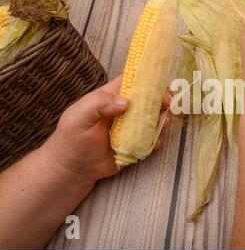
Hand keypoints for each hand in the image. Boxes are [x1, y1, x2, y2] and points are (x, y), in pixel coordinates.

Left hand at [42, 76, 171, 183]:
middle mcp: (123, 110)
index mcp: (110, 97)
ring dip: (162, 119)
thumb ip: (98, 104)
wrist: (73, 169)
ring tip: (163, 124)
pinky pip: (152, 138)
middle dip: (161, 100)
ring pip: (153, 118)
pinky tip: (154, 143)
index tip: (159, 86)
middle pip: (148, 98)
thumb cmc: (71, 139)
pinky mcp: (136, 143)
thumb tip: (126, 102)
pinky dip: (157, 139)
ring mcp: (131, 127)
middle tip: (167, 105)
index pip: (131, 81)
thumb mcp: (78, 117)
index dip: (147, 80)